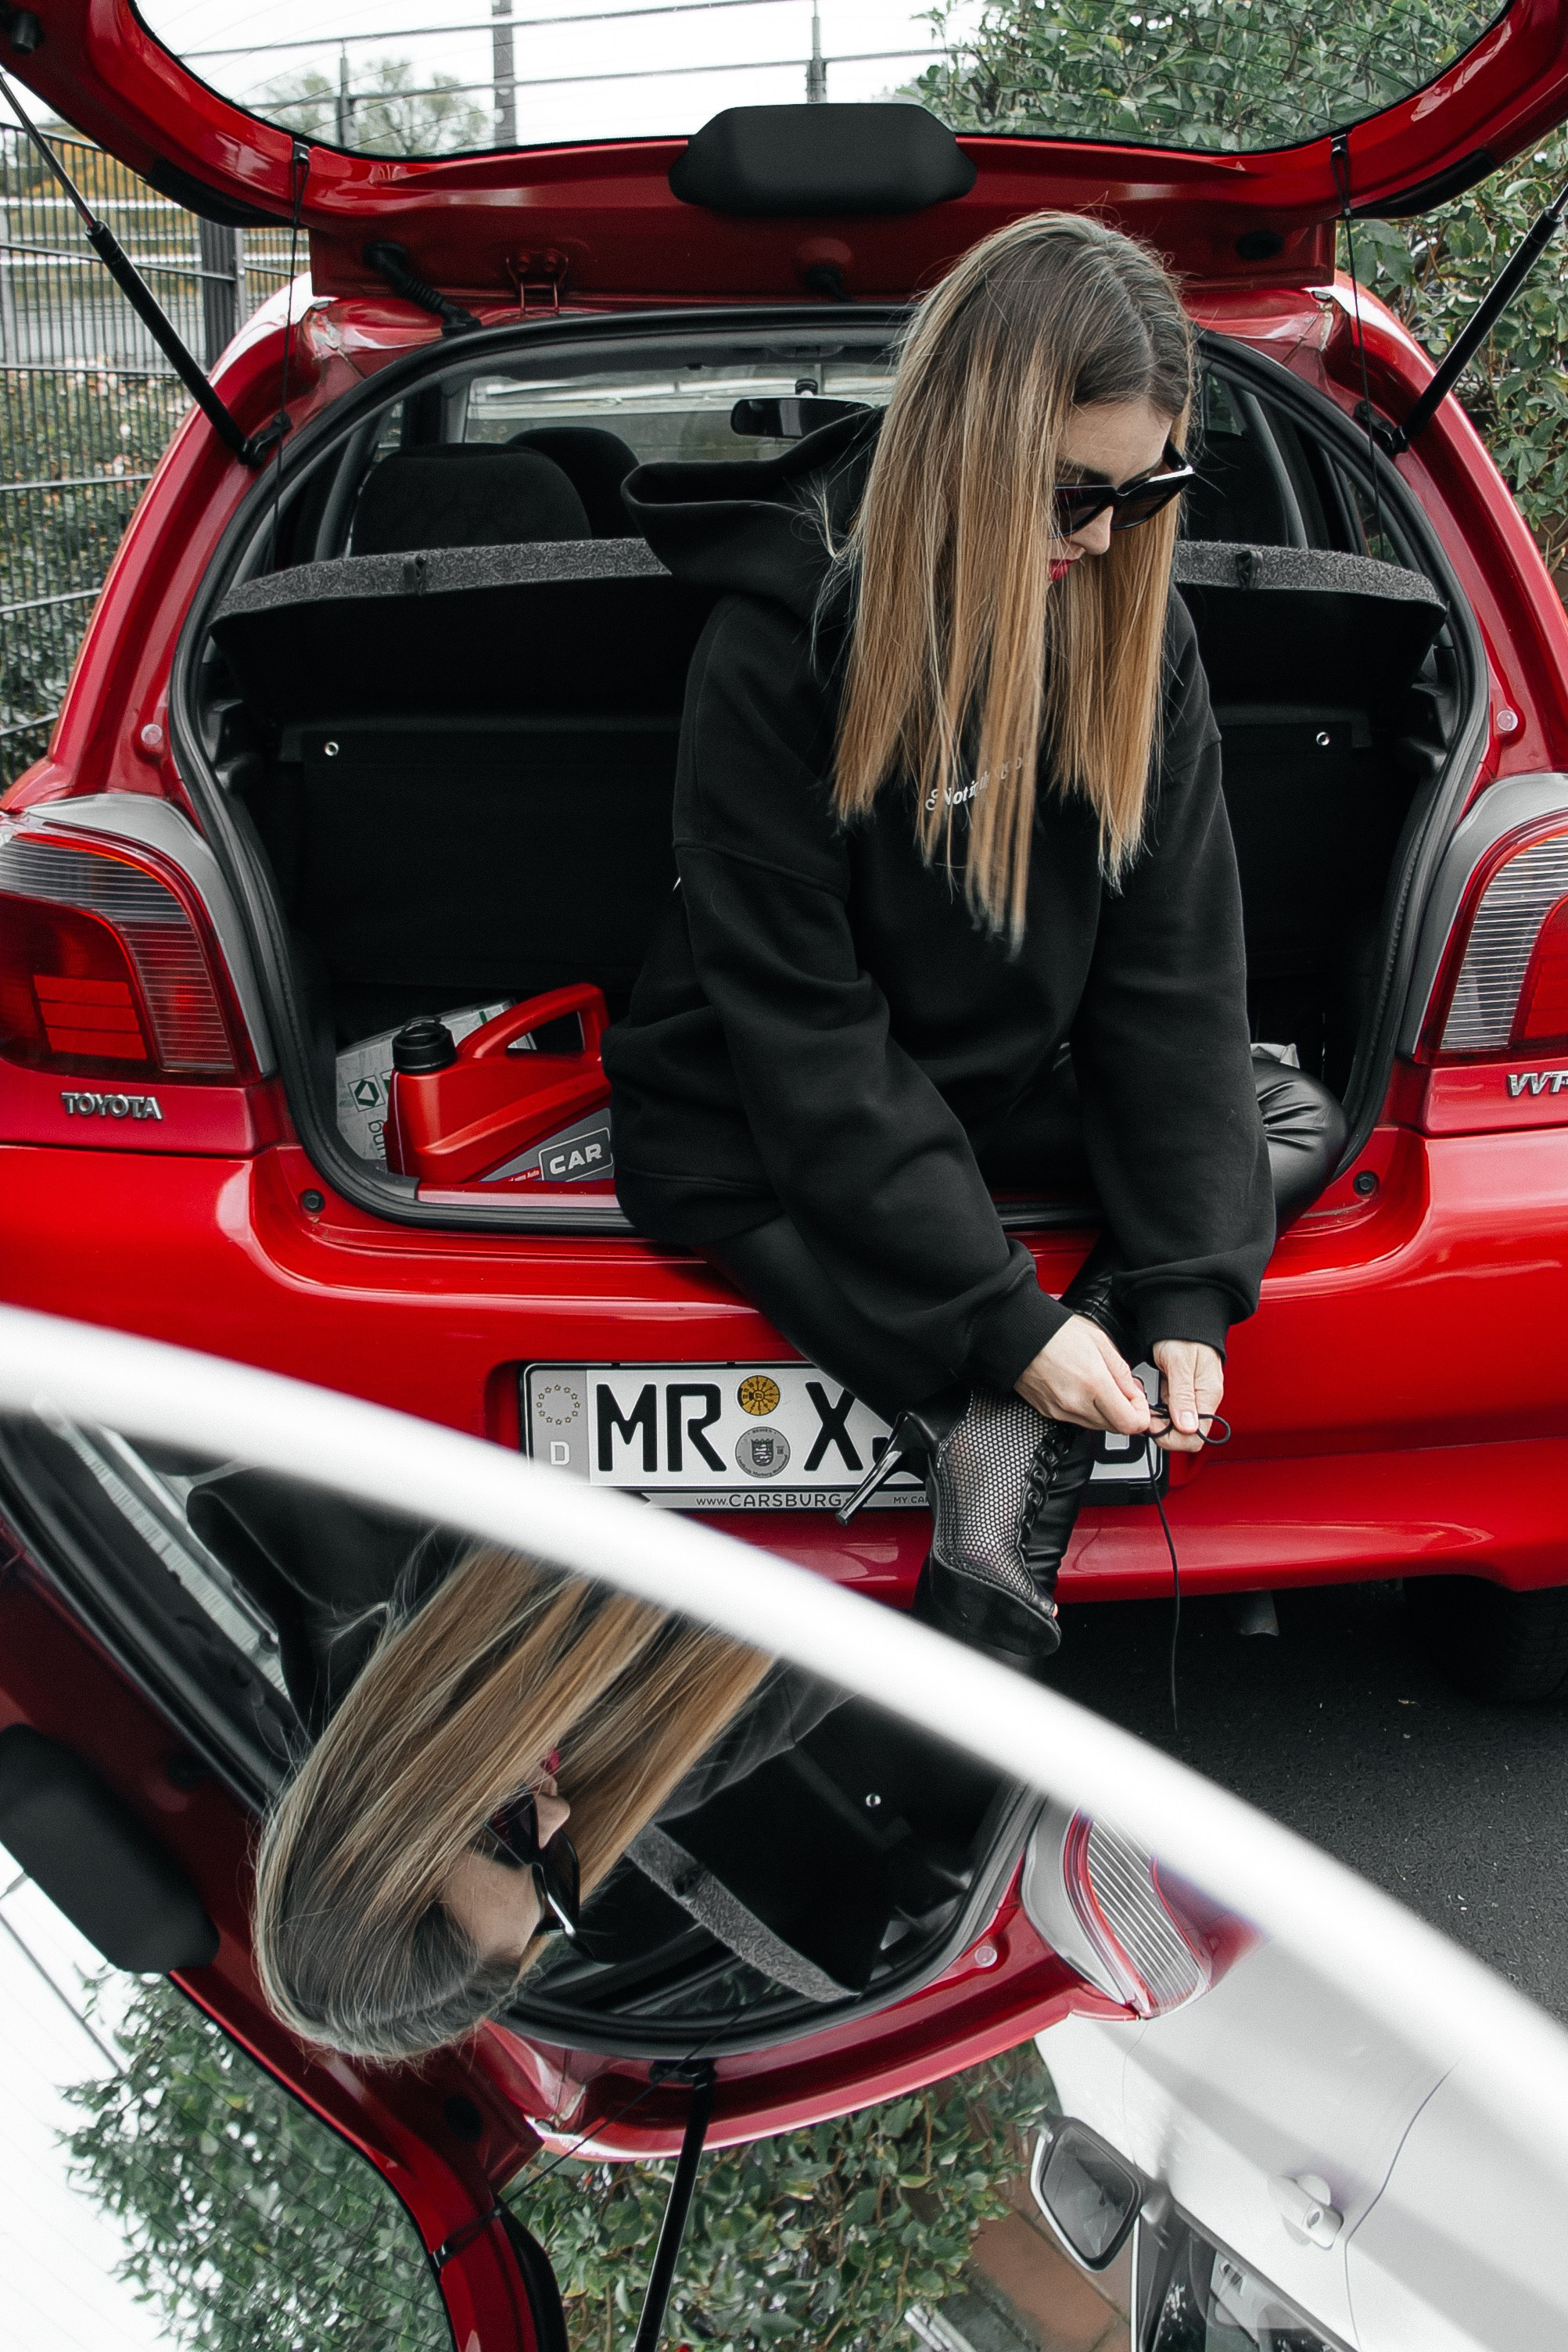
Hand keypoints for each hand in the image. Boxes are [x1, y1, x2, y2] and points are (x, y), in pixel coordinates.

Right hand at [1015, 1315, 1151, 1434]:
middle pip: (1115, 1428)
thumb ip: (1121, 1370)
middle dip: (1125, 1413)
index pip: (1130, 1423)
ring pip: (1097, 1427)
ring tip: (1102, 1388)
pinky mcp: (1049, 1412)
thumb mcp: (1099, 1341)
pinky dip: (1087, 1411)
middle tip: (1123, 1393)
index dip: (1141, 1416)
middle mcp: (1077, 1402)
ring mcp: (1061, 1411)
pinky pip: (1078, 1421)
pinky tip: (1084, 1391)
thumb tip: (1133, 1391)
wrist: (1019, 1336)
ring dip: (1106, 1413)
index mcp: (1093, 1383)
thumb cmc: (1053, 1333)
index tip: (1139, 1402)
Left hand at [1150, 1340, 1224, 1453]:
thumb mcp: (1179, 1363)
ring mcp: (1193, 1398)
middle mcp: (1203, 1399)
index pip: (1196, 1436)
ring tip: (1146, 1411)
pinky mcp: (1182, 1393)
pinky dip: (1160, 1414)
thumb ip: (1183, 1395)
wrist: (1182, 1316)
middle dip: (1165, 1433)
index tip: (1153, 1426)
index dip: (1172, 1437)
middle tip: (1147, 1419)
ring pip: (1178, 1427)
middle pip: (1187, 1436)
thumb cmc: (1183, 1333)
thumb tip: (1187, 1427)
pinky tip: (1151, 1405)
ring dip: (1161, 1424)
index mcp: (1209, 1394)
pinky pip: (1172, 1414)